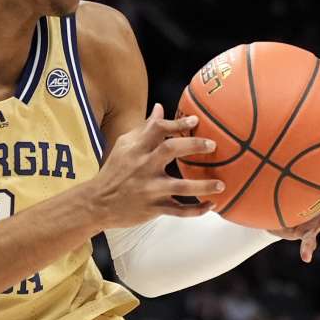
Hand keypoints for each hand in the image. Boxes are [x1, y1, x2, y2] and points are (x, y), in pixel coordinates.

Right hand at [91, 104, 224, 229]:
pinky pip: (179, 211)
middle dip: (193, 145)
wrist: (98, 202)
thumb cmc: (115, 171)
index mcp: (136, 149)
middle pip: (170, 150)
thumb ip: (145, 128)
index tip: (196, 121)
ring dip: (203, 186)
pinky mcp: (154, 208)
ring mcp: (149, 189)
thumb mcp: (125, 146)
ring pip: (181, 186)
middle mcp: (143, 166)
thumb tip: (160, 108)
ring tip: (221, 184)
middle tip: (212, 146)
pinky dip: (196, 211)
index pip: (157, 129)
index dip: (178, 123)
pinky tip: (211, 205)